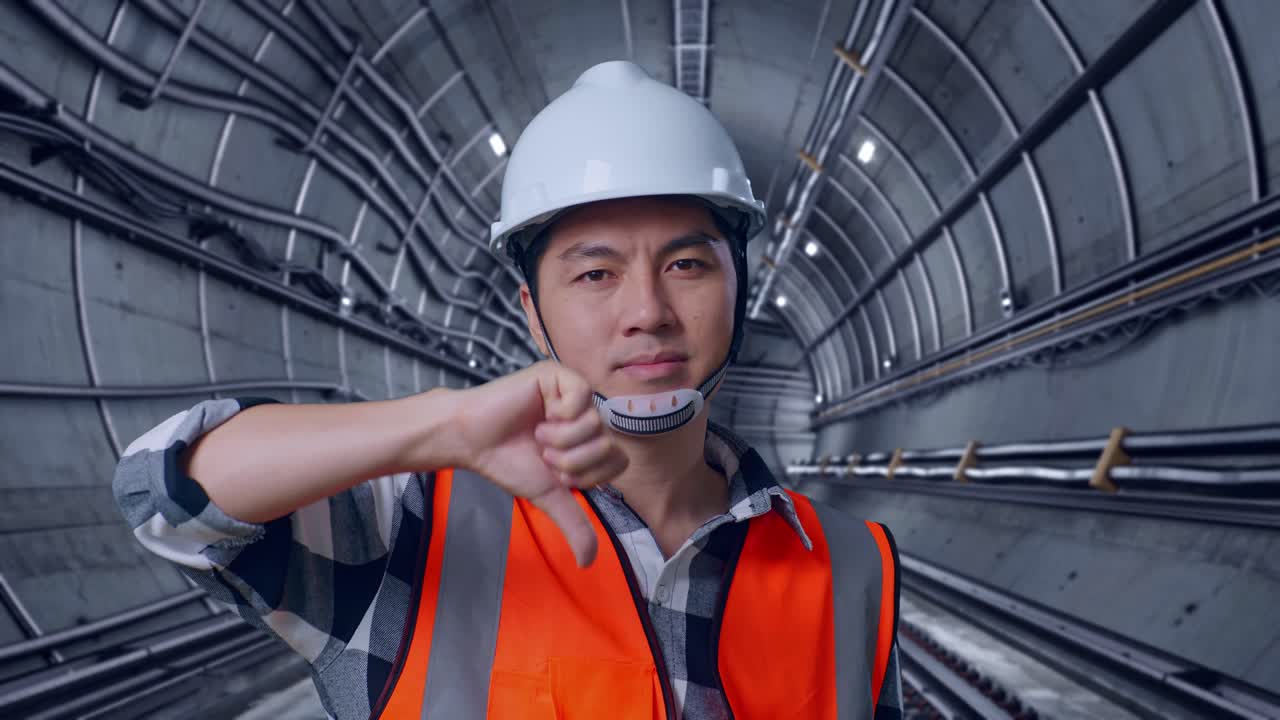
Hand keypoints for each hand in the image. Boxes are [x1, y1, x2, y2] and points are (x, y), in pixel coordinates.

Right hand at [448, 361, 627, 566]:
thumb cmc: (507, 461)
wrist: (473, 440)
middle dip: (571, 460)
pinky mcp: (559, 376)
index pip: (618, 461)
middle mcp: (586, 416)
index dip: (588, 474)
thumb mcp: (548, 496)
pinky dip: (559, 414)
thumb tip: (588, 562)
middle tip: (543, 453)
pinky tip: (539, 414)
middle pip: (608, 444)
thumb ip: (573, 524)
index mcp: (588, 441)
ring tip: (537, 434)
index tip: (557, 473)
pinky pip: (582, 397)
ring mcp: (574, 394)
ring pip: (594, 424)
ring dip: (560, 439)